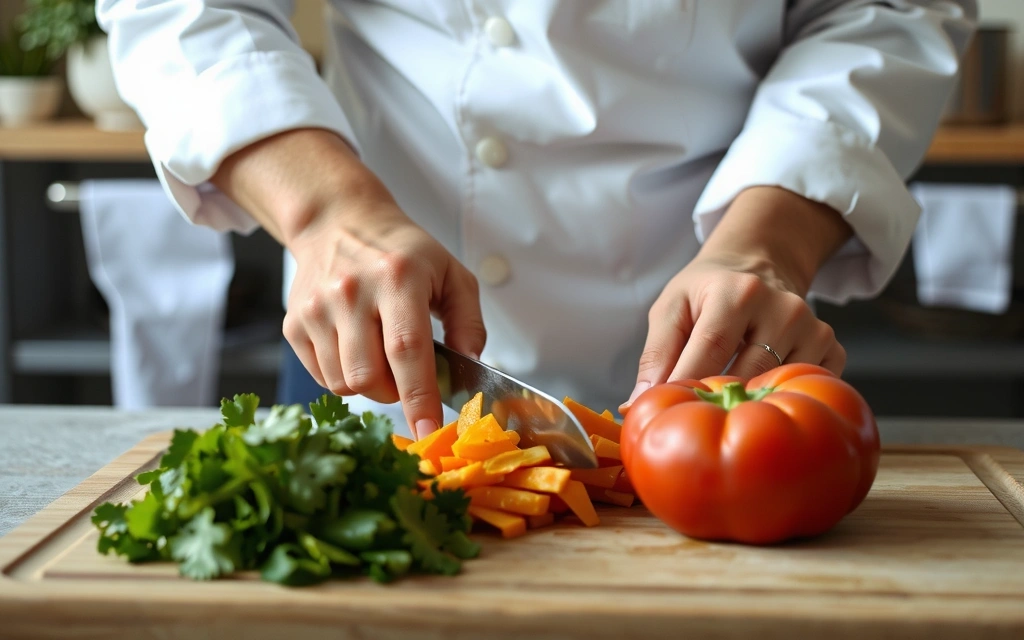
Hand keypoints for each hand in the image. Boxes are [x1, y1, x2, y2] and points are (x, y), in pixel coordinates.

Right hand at [211, 129, 485, 438]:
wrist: (337, 221)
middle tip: (407, 374)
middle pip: (369, 377)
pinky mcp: (294, 323)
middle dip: (394, 393)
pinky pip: (322, 377)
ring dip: (369, 385)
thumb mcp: (451, 273)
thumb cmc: (402, 252)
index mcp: (398, 278)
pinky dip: (343, 376)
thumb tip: (471, 367)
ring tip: (380, 354)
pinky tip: (355, 347)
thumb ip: (469, 322)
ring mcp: (316, 308)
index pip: (407, 350)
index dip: (419, 397)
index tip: (428, 431)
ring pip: (343, 384)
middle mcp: (351, 292)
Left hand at [622, 186, 852, 410]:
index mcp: (738, 292)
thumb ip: (656, 355)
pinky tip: (762, 397)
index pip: (711, 350)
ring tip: (725, 410)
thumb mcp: (672, 307)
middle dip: (715, 401)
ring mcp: (813, 328)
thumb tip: (638, 403)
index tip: (667, 414)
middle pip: (747, 374)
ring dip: (749, 404)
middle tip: (693, 421)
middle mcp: (782, 308)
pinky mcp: (831, 347)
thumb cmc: (707, 292)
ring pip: (777, 387)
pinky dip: (783, 399)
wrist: (757, 264)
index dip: (687, 386)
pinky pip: (809, 388)